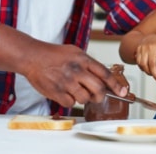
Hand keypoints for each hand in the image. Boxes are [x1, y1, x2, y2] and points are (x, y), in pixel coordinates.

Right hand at [0, 24, 126, 107]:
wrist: (32, 56)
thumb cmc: (54, 54)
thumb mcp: (75, 52)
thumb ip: (89, 63)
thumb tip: (104, 77)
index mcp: (83, 59)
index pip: (105, 73)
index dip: (115, 85)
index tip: (123, 92)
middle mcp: (77, 71)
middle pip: (98, 90)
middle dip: (100, 95)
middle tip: (96, 95)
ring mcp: (66, 82)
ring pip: (85, 99)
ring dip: (83, 98)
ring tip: (75, 90)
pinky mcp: (56, 92)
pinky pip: (70, 103)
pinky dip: (69, 101)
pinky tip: (64, 92)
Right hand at [133, 34, 155, 82]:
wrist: (149, 37)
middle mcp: (151, 47)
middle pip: (152, 64)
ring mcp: (143, 49)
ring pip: (143, 65)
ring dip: (148, 72)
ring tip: (153, 74)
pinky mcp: (137, 51)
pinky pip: (138, 63)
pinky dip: (143, 68)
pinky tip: (147, 69)